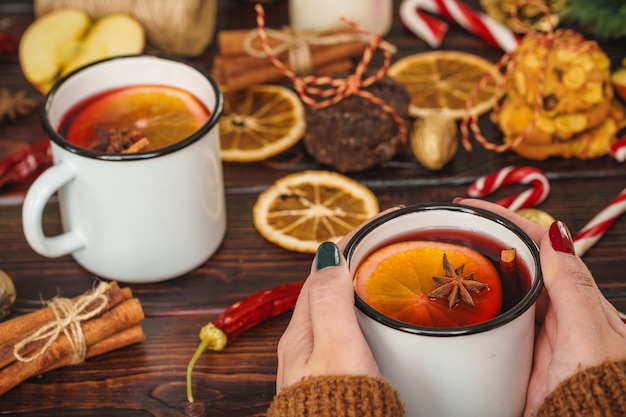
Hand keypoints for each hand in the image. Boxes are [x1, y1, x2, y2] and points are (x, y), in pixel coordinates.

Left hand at [275, 208, 399, 391]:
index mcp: (303, 327)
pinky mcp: (331, 372)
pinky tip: (375, 317)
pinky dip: (359, 308)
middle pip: (327, 283)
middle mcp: (304, 339)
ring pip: (335, 305)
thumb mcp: (336, 349)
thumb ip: (331, 302)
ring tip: (383, 270)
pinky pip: (343, 326)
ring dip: (355, 282)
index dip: (349, 240)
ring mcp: (316, 356)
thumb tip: (328, 253)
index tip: (380, 220)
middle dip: (352, 256)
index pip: (323, 267)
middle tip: (385, 241)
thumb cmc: (336, 405)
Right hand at [456, 198, 625, 415]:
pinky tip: (456, 303)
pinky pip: (492, 322)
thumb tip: (556, 234)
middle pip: (517, 264)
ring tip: (448, 259)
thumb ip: (572, 287)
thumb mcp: (588, 336)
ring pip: (502, 291)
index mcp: (577, 297)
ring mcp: (535, 332)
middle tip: (453, 230)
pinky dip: (474, 309)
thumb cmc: (601, 390)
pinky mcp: (517, 353)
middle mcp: (556, 310)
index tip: (476, 208)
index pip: (541, 246)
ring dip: (478, 274)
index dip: (509, 222)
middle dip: (487, 242)